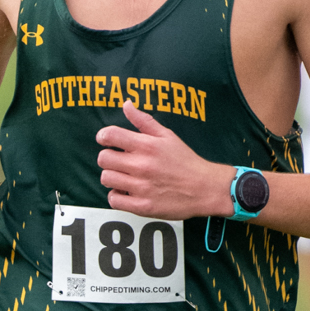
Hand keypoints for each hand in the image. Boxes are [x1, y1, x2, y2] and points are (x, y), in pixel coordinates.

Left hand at [95, 103, 230, 217]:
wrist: (205, 189)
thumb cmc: (185, 161)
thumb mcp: (167, 136)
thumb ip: (144, 121)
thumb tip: (126, 104)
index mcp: (148, 145)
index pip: (110, 135)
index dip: (103, 136)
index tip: (107, 140)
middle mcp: (142, 165)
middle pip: (103, 158)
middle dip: (108, 158)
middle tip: (119, 161)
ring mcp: (142, 187)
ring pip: (106, 179)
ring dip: (112, 176)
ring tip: (124, 176)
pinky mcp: (142, 206)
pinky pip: (114, 200)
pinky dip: (117, 196)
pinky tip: (127, 191)